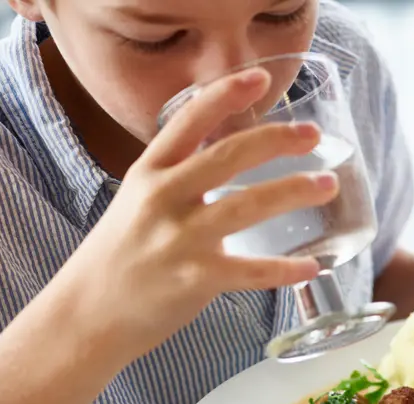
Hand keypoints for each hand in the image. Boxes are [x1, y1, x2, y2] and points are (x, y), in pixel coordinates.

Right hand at [54, 67, 334, 357]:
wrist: (86, 314)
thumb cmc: (120, 256)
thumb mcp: (138, 201)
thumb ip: (179, 179)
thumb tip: (233, 159)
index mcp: (149, 173)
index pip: (187, 122)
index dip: (224, 96)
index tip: (260, 78)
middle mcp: (163, 199)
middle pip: (227, 157)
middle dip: (275, 140)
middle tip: (312, 134)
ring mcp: (179, 239)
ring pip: (247, 206)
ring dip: (293, 191)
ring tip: (327, 184)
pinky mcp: (195, 279)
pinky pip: (251, 271)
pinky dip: (285, 270)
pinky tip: (312, 265)